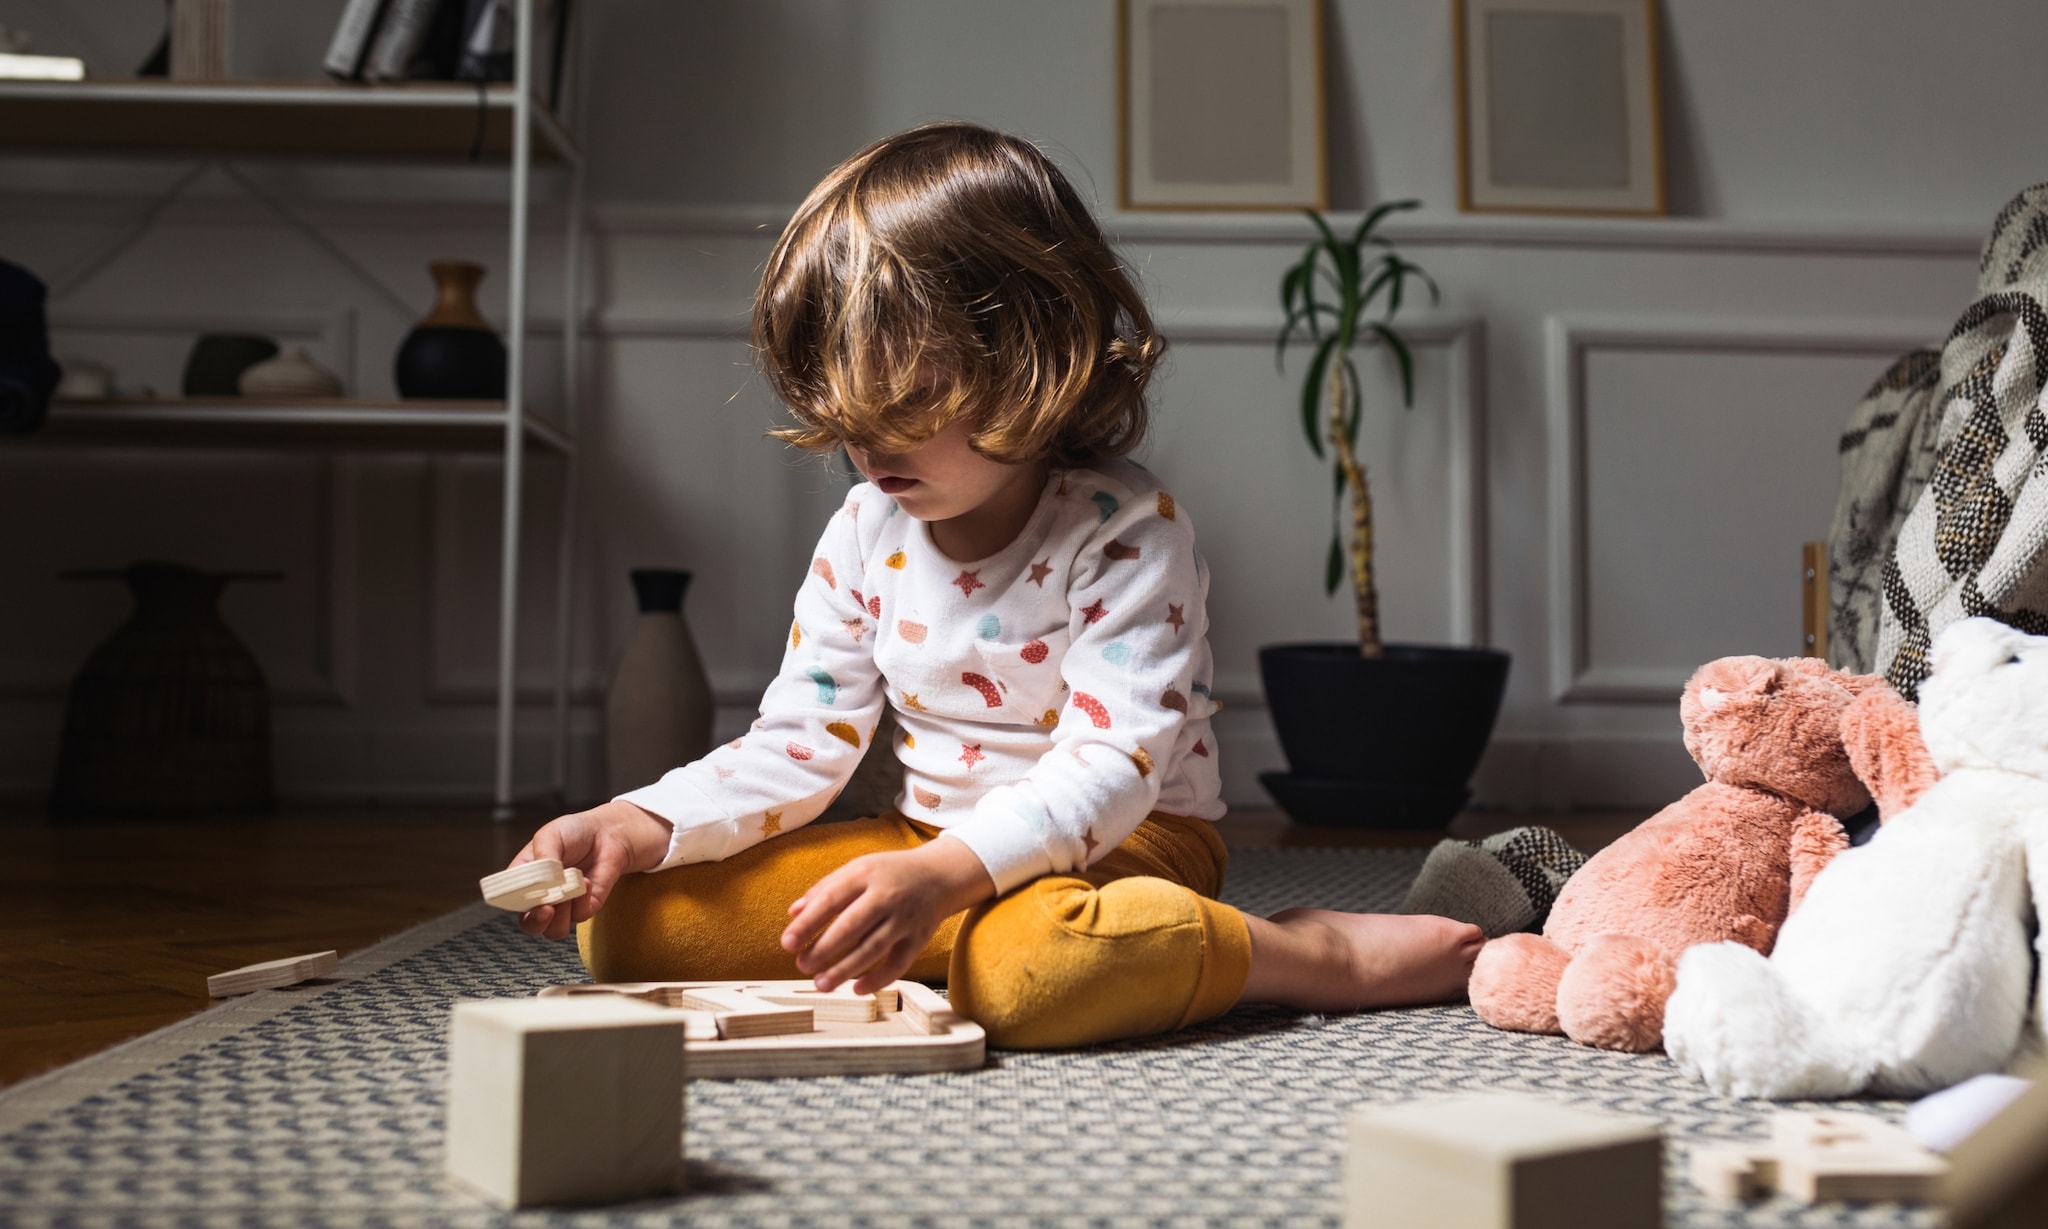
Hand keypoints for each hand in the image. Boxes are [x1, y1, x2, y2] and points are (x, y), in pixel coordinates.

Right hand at [508, 800, 672, 940]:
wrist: (607, 834)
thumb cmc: (574, 832)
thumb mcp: (551, 835)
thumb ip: (543, 856)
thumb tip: (545, 880)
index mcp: (524, 879)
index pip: (509, 900)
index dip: (513, 904)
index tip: (525, 898)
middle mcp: (541, 897)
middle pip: (529, 924)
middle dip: (536, 921)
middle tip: (546, 907)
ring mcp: (563, 906)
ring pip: (554, 930)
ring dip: (562, 913)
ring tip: (570, 886)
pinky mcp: (585, 908)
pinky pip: (580, 917)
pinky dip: (582, 900)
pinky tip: (586, 881)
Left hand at [780, 837, 995, 993]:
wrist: (940, 875)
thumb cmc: (890, 873)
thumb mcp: (858, 869)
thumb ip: (825, 889)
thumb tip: (793, 913)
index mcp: (866, 874)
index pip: (831, 899)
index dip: (808, 923)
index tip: (787, 943)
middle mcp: (887, 895)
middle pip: (852, 926)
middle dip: (824, 949)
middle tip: (802, 965)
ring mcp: (905, 918)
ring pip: (873, 948)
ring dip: (845, 970)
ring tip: (821, 984)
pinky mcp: (920, 938)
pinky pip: (899, 963)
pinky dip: (878, 979)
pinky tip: (857, 989)